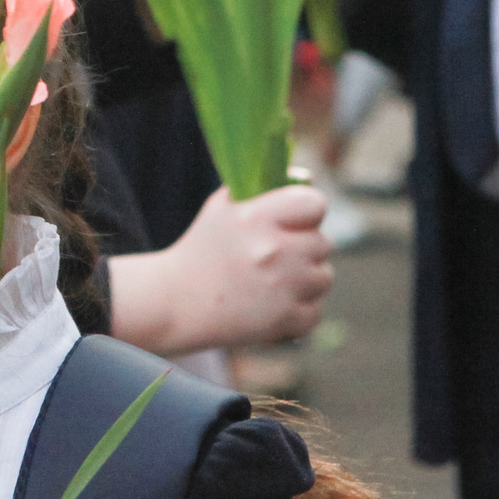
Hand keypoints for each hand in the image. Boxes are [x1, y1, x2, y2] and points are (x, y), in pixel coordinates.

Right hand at [110, 184, 331, 354]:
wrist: (175, 302)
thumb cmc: (203, 250)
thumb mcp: (222, 208)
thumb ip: (261, 190)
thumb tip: (304, 178)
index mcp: (256, 217)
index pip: (315, 204)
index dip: (308, 212)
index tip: (297, 221)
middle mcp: (272, 250)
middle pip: (323, 243)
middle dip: (304, 249)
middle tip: (278, 257)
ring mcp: (281, 287)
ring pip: (323, 277)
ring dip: (305, 280)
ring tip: (274, 283)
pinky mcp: (284, 319)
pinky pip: (315, 311)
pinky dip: (298, 312)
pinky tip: (273, 306)